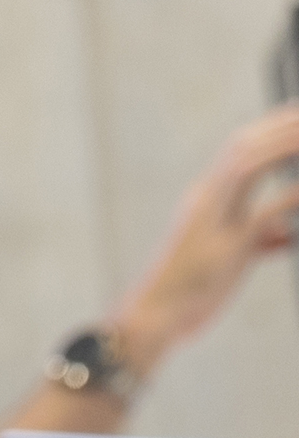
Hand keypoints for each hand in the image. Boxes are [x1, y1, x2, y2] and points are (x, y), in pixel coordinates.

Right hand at [112, 105, 298, 369]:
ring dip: (283, 145)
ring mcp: (212, 222)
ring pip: (248, 165)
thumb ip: (256, 238)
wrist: (152, 321)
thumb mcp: (226, 259)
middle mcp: (204, 203)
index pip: (239, 151)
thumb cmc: (187, 293)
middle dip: (280, 125)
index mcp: (203, 202)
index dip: (271, 129)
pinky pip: (266, 213)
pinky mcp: (225, 249)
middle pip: (243, 147)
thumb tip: (283, 234)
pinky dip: (292, 196)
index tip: (296, 116)